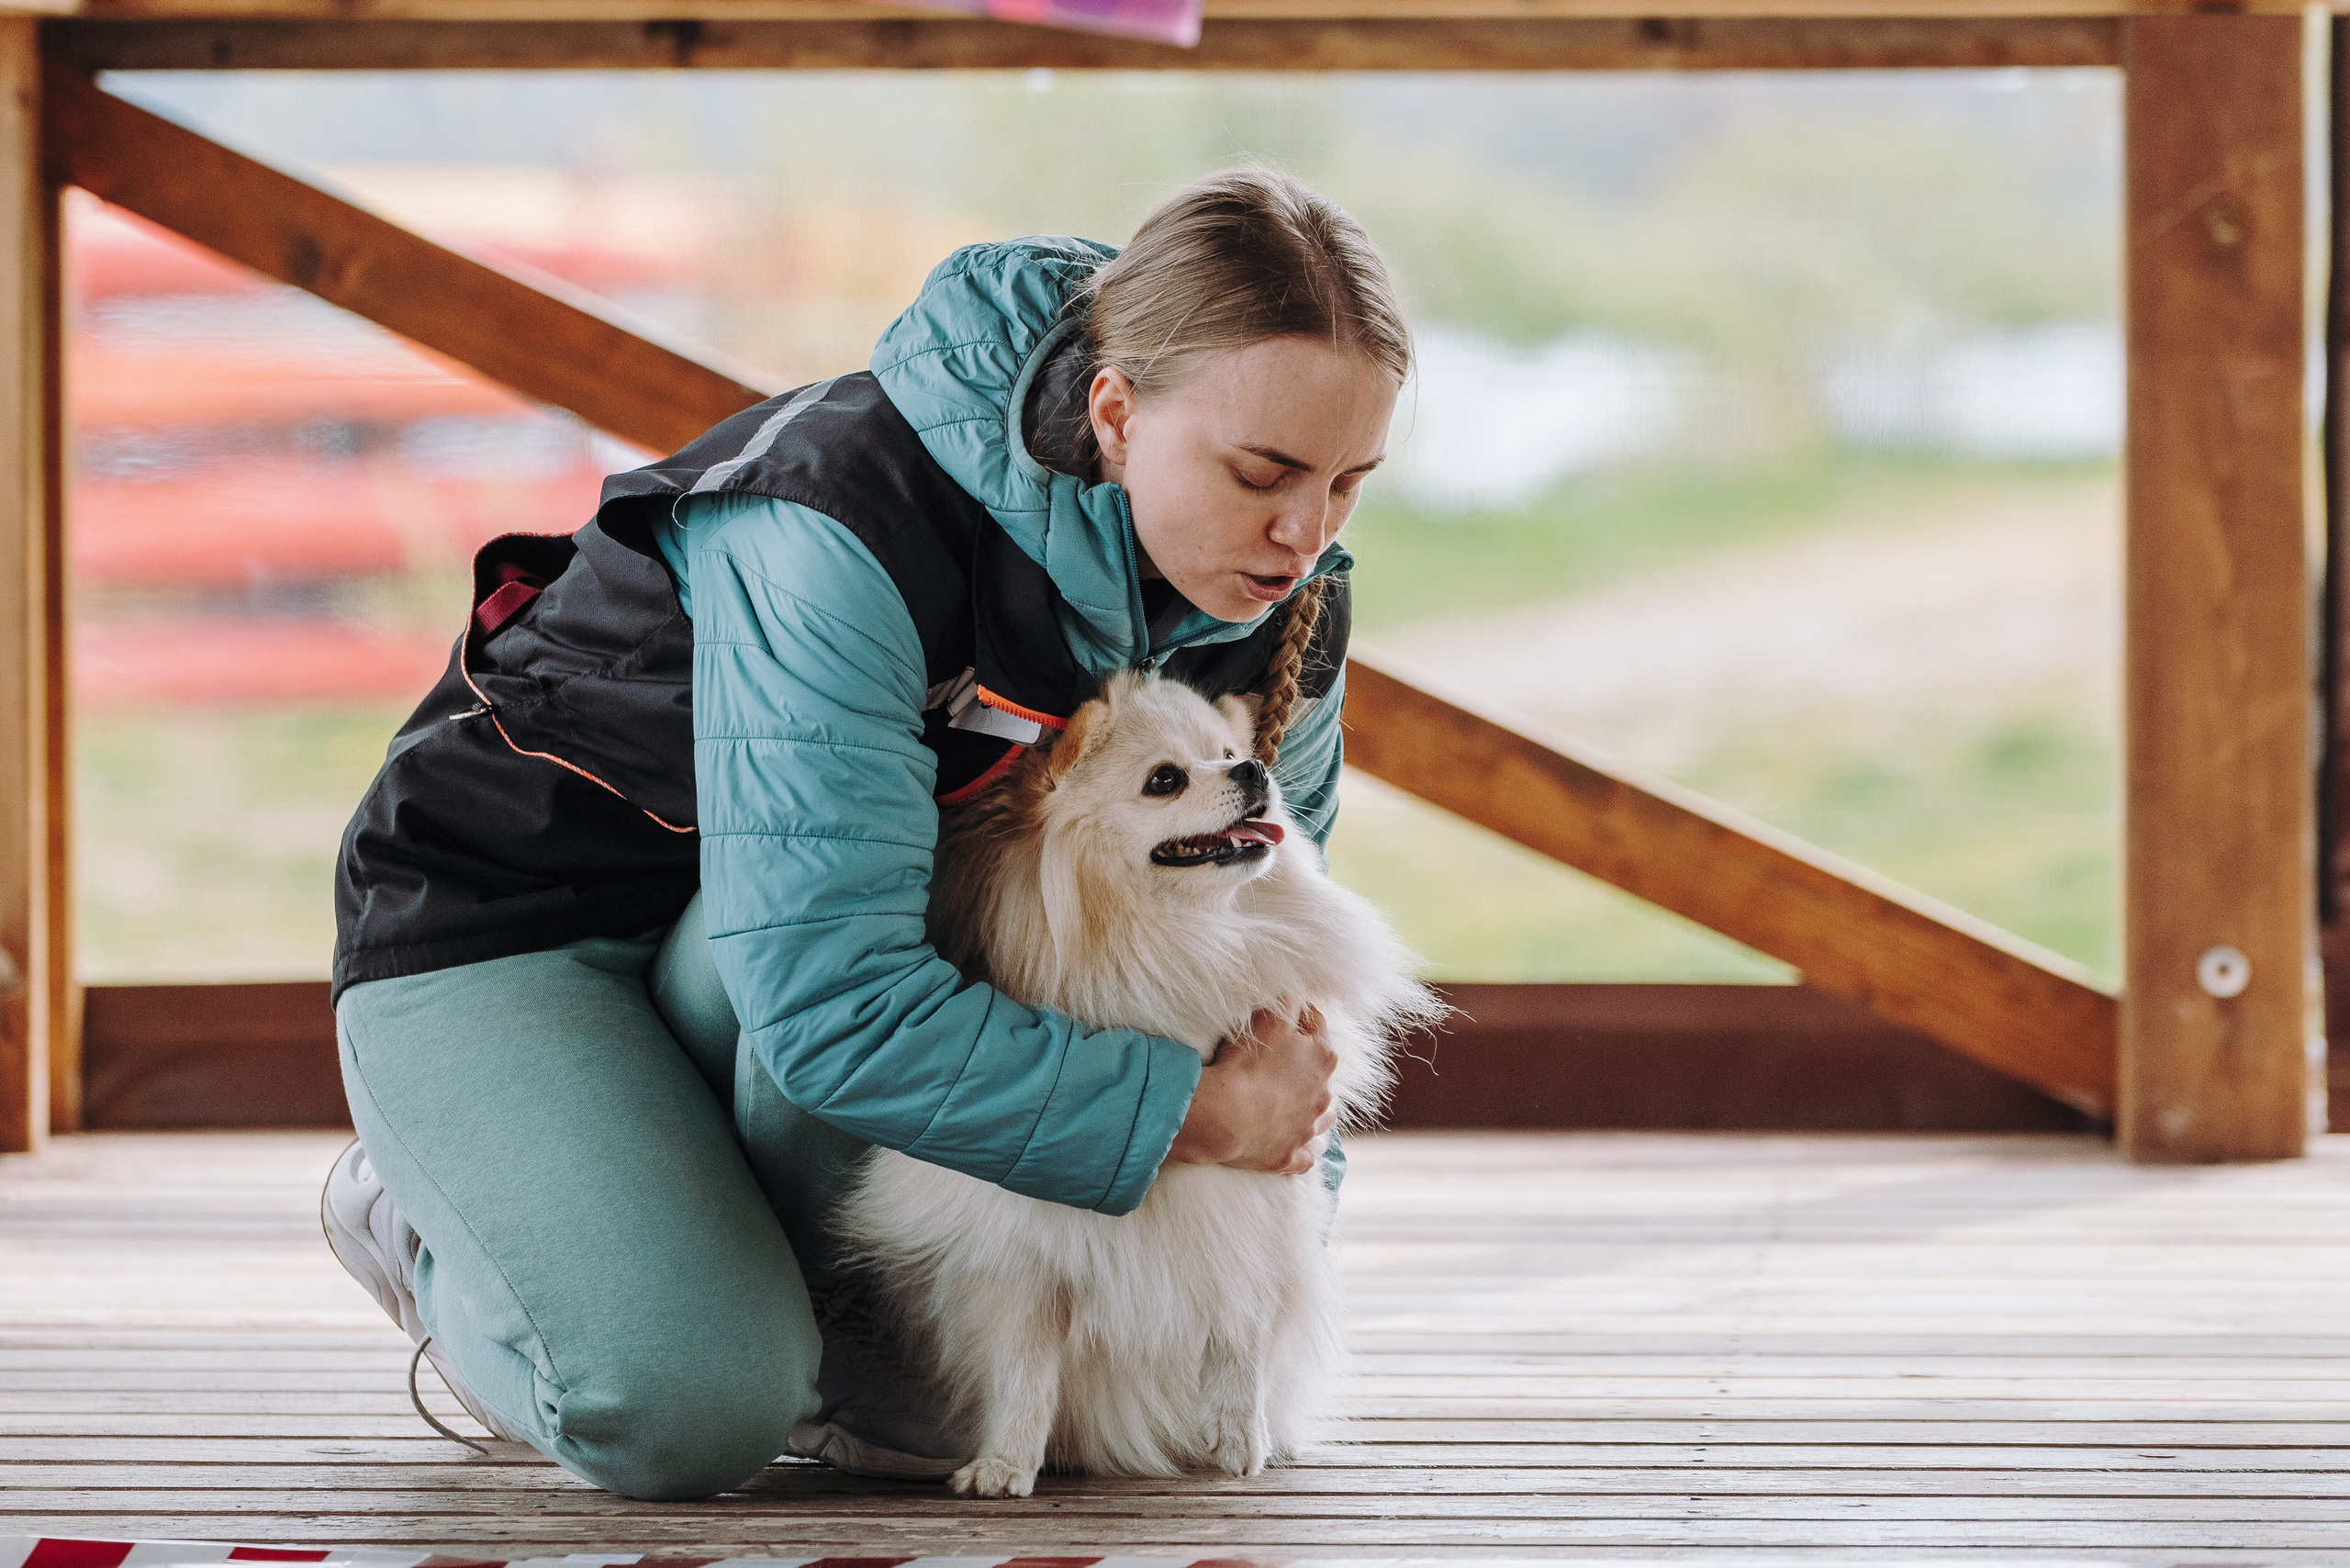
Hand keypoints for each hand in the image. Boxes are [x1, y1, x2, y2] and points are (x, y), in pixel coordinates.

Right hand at [1166, 1006, 1338, 1175]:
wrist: (1226, 1116)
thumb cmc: (1246, 1064)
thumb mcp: (1267, 1019)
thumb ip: (1287, 1003)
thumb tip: (1296, 995)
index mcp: (1322, 1057)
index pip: (1316, 1024)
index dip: (1298, 1016)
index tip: (1283, 1013)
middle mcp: (1323, 1094)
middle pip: (1321, 1072)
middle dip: (1306, 1063)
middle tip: (1280, 1057)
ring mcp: (1307, 1128)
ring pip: (1322, 1117)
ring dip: (1313, 1108)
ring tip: (1299, 1103)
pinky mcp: (1289, 1156)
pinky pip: (1304, 1156)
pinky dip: (1301, 1149)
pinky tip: (1295, 1146)